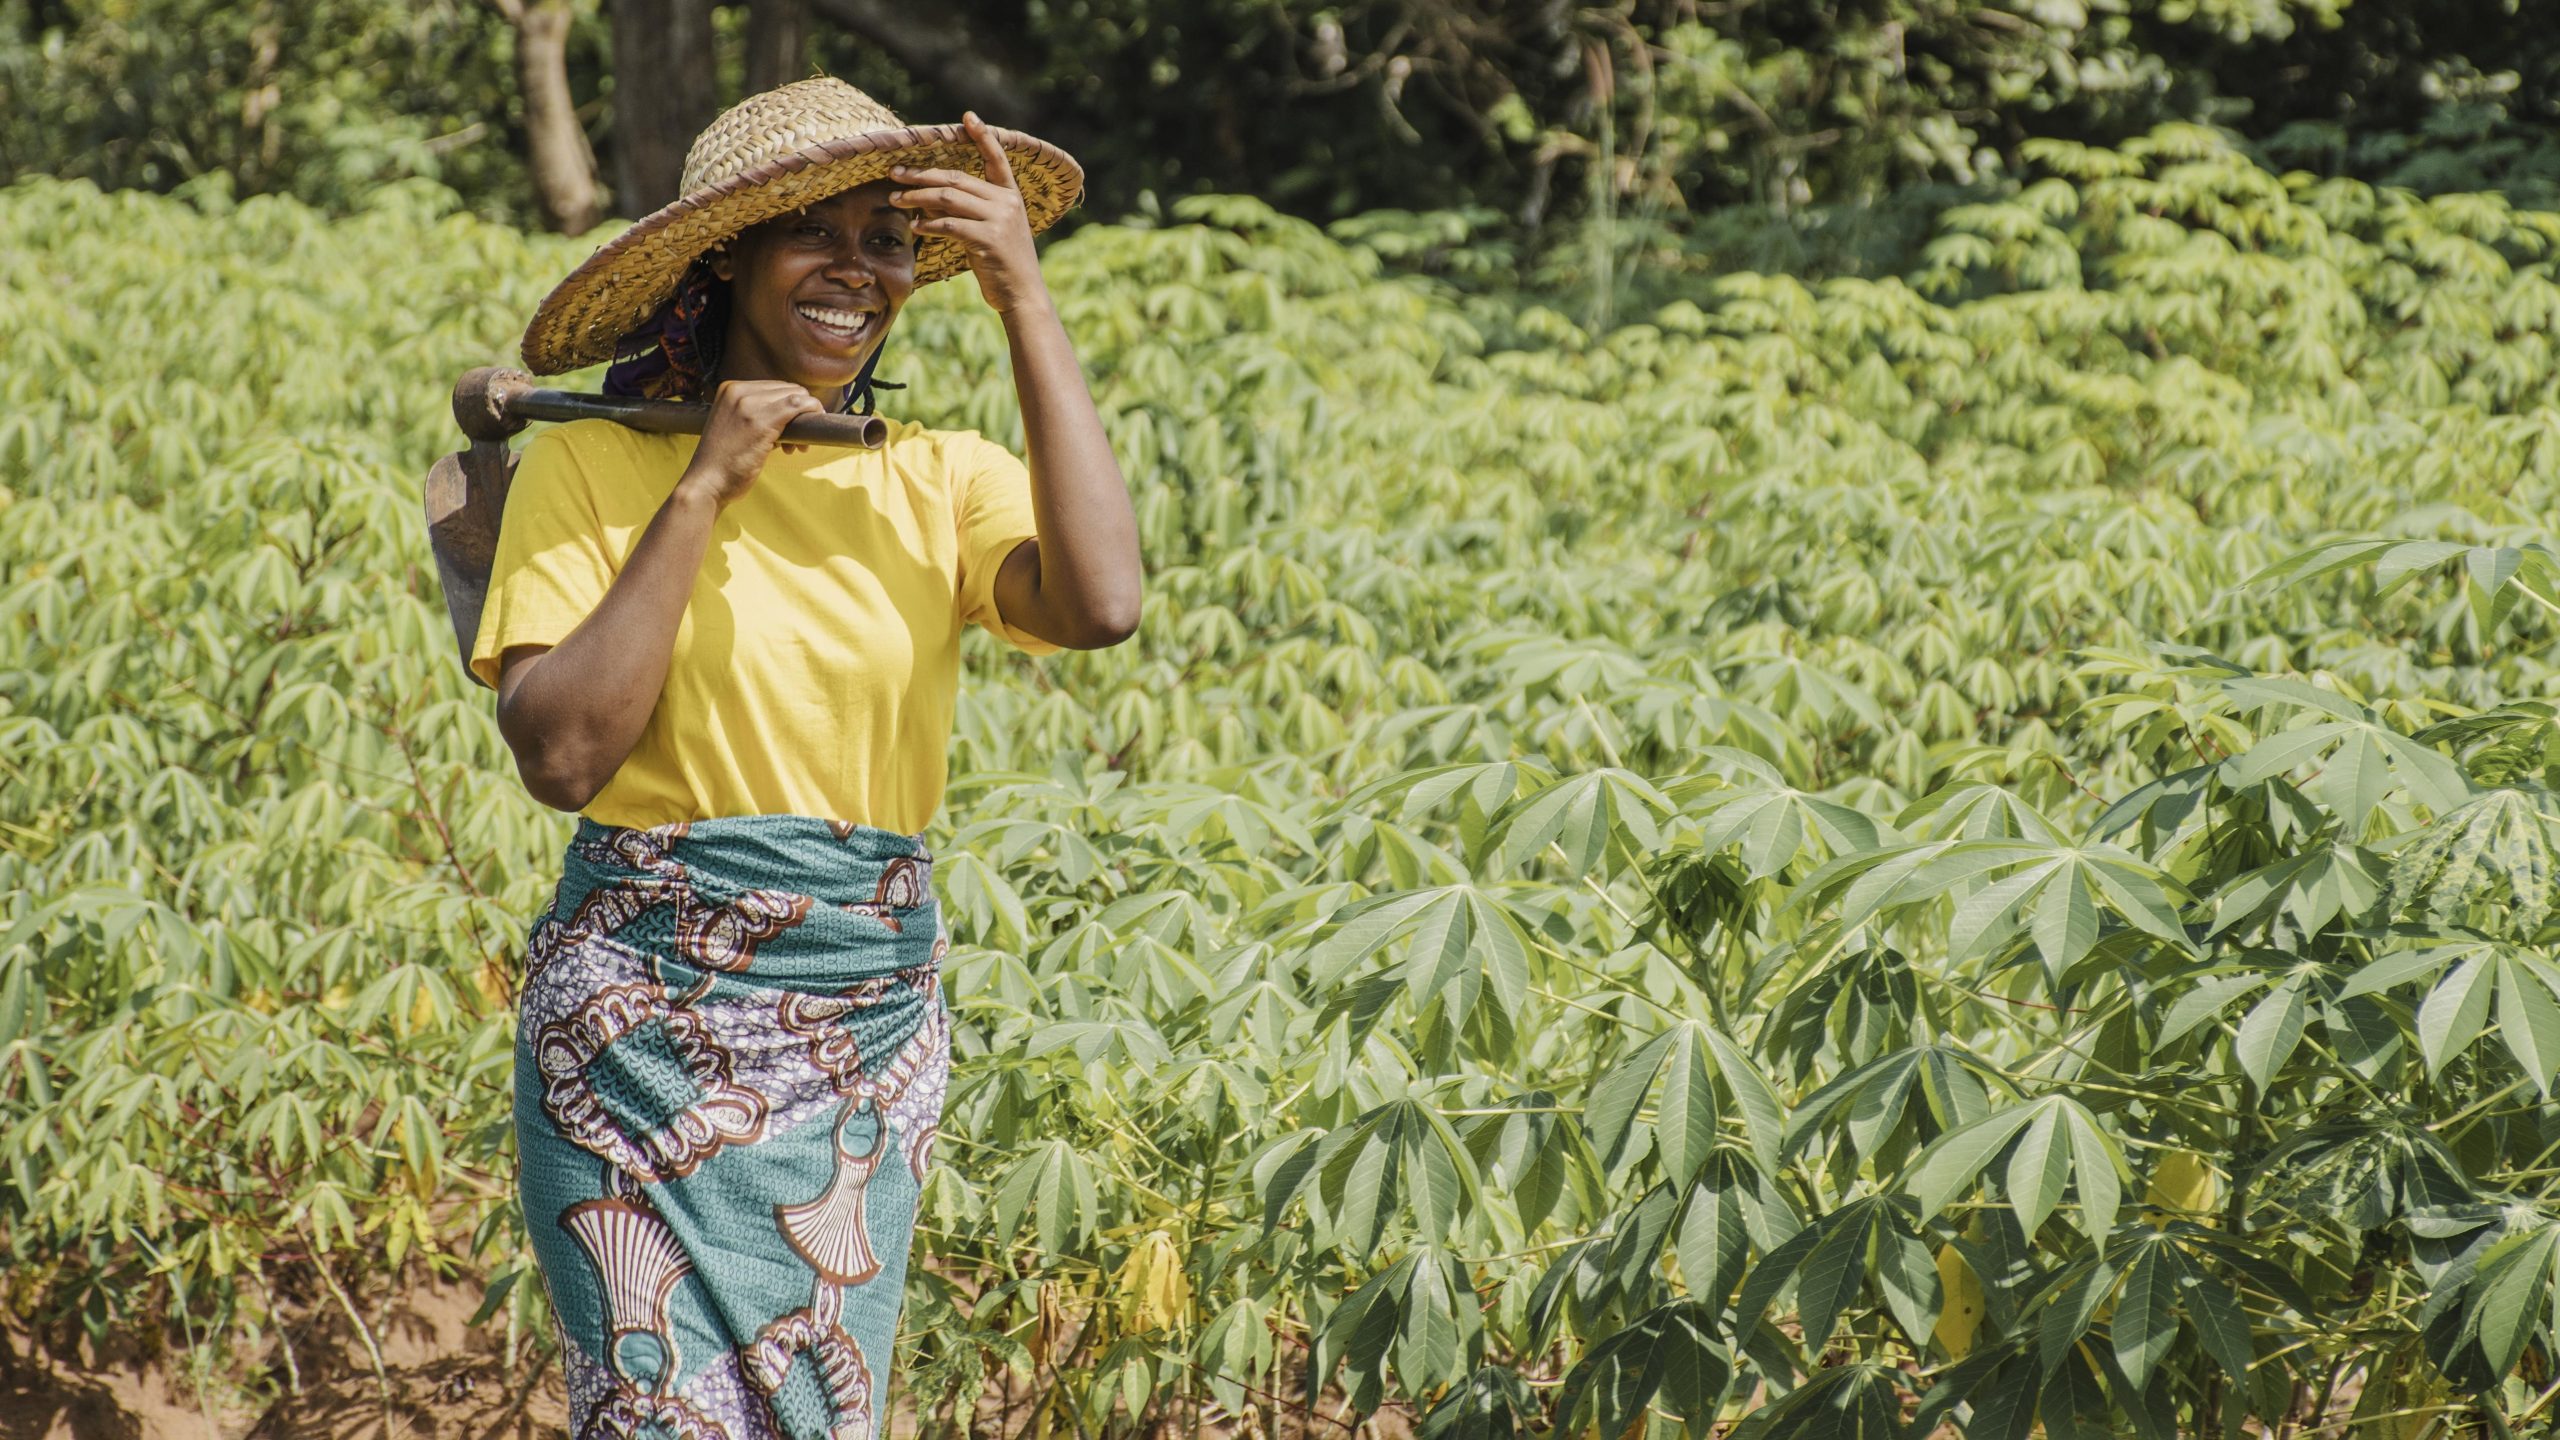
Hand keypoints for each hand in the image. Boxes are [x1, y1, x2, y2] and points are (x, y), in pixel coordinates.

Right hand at [680, 379, 822, 506]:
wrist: (707, 483)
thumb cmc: (723, 463)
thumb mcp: (733, 427)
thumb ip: (754, 414)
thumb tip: (788, 413)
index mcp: (729, 389)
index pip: (774, 387)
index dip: (788, 407)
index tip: (789, 430)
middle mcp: (738, 390)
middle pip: (787, 390)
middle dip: (798, 413)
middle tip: (795, 442)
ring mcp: (749, 404)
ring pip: (796, 397)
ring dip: (805, 420)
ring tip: (796, 447)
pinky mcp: (761, 421)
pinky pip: (799, 406)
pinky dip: (811, 416)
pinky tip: (806, 441)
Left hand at [888, 112, 1050, 315]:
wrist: (1023, 296)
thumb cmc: (1003, 266)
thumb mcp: (992, 232)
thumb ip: (970, 212)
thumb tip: (930, 201)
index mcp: (1011, 196)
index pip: (997, 159)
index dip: (983, 136)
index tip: (968, 116)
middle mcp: (1006, 202)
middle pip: (956, 179)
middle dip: (921, 175)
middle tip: (895, 173)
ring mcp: (999, 219)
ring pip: (948, 198)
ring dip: (917, 197)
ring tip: (896, 198)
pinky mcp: (989, 239)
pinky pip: (950, 225)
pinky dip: (929, 225)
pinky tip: (915, 226)